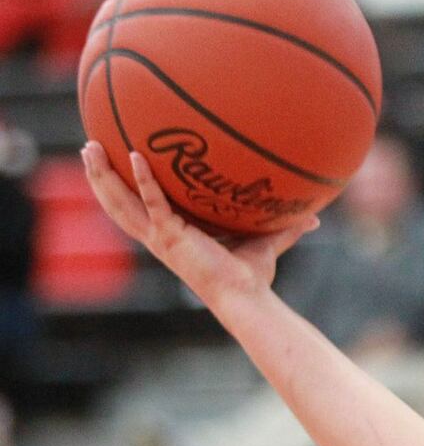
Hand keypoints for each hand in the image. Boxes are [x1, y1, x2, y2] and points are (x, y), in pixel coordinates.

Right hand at [81, 142, 317, 307]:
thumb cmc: (252, 277)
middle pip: (118, 204)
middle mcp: (160, 237)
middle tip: (88, 147)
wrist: (247, 298)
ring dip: (105, 176)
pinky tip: (136, 156)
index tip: (114, 164)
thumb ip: (286, 227)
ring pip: (122, 204)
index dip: (123, 189)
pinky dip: (145, 180)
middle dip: (100, 177)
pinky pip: (154, 203)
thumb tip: (315, 217)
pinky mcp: (172, 237)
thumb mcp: (265, 243)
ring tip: (90, 147)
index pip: (139, 209)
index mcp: (171, 236)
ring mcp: (162, 238)